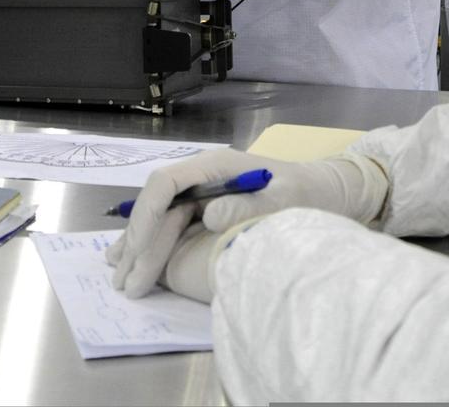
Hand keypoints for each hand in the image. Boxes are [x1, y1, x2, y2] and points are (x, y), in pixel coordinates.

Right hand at [106, 148, 387, 297]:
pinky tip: (134, 262)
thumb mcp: (285, 199)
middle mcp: (203, 176)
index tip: (136, 251)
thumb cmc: (309, 193)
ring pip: (160, 217)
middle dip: (138, 242)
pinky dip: (152, 245)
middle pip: (157, 205)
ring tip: (119, 278)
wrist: (329, 193)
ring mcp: (203, 193)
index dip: (145, 216)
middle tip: (124, 282)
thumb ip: (248, 205)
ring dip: (140, 247)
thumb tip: (208, 216)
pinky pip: (172, 226)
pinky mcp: (207, 210)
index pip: (166, 183)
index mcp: (216, 165)